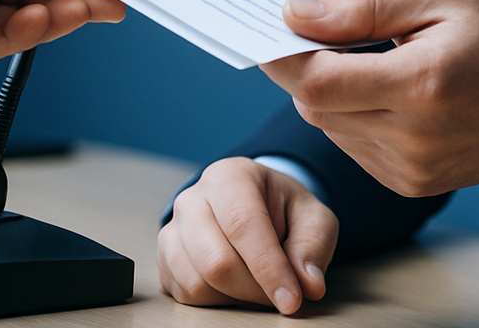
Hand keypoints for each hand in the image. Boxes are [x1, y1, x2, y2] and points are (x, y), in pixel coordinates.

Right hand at [158, 157, 337, 314]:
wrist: (256, 206)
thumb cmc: (284, 211)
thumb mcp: (313, 218)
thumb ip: (313, 245)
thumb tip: (308, 283)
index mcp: (230, 175)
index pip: (242, 224)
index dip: (268, 268)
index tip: (292, 300)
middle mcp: (193, 198)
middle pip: (216, 260)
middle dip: (254, 289)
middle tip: (282, 295)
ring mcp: (172, 228)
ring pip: (197, 282)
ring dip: (235, 298)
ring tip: (259, 285)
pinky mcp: (164, 258)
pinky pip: (184, 294)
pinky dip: (215, 302)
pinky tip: (235, 286)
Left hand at [262, 0, 478, 195]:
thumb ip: (364, 8)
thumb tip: (297, 14)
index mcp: (420, 84)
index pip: (318, 80)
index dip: (282, 55)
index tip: (269, 28)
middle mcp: (411, 137)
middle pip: (314, 105)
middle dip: (304, 67)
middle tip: (318, 33)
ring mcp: (409, 168)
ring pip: (328, 126)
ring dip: (328, 92)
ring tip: (363, 60)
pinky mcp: (410, 183)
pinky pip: (352, 145)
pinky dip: (350, 115)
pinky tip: (381, 92)